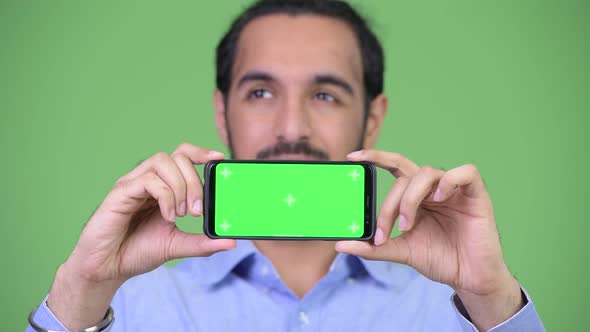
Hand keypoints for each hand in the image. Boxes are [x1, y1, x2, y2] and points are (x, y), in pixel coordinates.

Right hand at [47, 143, 234, 328]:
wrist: (108, 268)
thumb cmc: (137, 251)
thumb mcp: (177, 245)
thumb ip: (202, 242)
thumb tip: (230, 242)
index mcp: (162, 186)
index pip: (182, 156)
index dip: (200, 152)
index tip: (219, 158)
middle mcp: (147, 180)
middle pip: (177, 156)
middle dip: (194, 180)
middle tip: (197, 210)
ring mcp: (133, 183)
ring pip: (162, 161)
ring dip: (180, 185)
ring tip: (181, 213)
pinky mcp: (121, 192)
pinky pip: (148, 180)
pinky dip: (165, 196)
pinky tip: (168, 216)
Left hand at [336, 150, 522, 329]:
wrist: (469, 278)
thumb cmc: (439, 260)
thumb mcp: (401, 251)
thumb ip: (374, 247)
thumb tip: (340, 246)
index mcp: (416, 196)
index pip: (394, 167)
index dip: (375, 156)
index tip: (352, 157)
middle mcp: (434, 188)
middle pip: (405, 175)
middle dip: (389, 202)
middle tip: (384, 230)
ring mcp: (454, 190)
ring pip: (427, 173)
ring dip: (410, 199)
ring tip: (408, 225)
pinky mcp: (476, 195)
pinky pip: (465, 172)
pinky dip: (450, 180)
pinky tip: (440, 197)